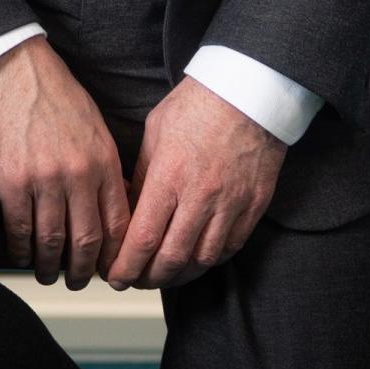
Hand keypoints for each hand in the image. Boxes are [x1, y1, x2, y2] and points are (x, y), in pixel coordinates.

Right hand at [0, 36, 129, 289]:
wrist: (11, 65)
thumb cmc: (53, 90)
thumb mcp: (93, 123)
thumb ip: (105, 163)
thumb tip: (113, 201)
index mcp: (103, 159)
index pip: (119, 224)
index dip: (114, 256)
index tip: (107, 269)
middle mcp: (79, 174)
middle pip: (87, 243)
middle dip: (82, 271)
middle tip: (75, 280)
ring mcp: (45, 179)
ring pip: (52, 243)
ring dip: (49, 267)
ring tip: (47, 274)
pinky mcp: (12, 180)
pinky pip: (19, 230)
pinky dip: (20, 250)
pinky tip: (20, 254)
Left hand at [106, 76, 287, 290]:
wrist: (249, 89)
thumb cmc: (199, 103)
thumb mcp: (156, 131)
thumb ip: (144, 174)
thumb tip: (132, 208)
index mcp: (170, 175)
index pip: (143, 239)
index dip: (126, 266)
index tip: (116, 275)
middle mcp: (200, 197)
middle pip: (171, 259)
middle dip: (148, 277)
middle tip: (136, 279)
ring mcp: (231, 204)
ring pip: (201, 260)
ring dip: (179, 274)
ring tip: (163, 273)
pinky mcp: (253, 206)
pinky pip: (230, 248)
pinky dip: (210, 259)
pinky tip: (196, 257)